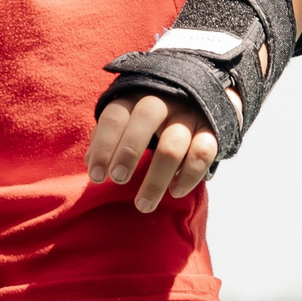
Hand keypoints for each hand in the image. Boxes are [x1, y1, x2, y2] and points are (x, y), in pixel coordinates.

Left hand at [85, 94, 220, 212]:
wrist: (198, 96)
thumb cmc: (151, 117)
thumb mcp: (128, 119)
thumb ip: (109, 137)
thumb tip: (89, 162)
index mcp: (136, 96)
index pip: (115, 115)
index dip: (103, 146)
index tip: (96, 176)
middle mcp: (163, 100)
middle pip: (145, 118)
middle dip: (128, 151)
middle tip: (118, 179)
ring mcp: (189, 114)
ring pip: (173, 144)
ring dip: (156, 178)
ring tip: (142, 204)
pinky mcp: (212, 130)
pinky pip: (203, 153)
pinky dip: (189, 176)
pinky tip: (175, 192)